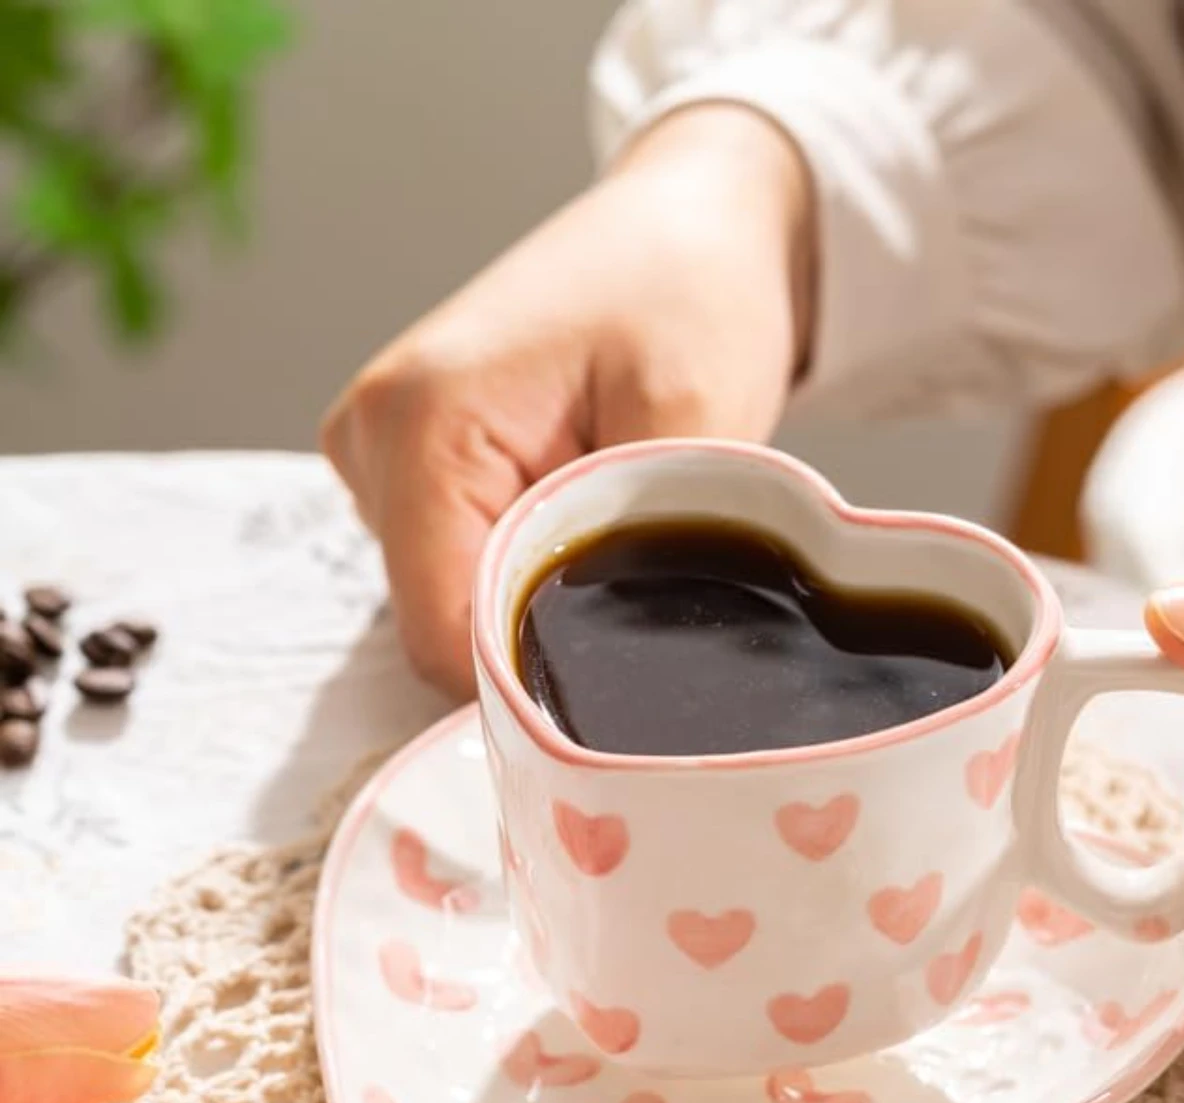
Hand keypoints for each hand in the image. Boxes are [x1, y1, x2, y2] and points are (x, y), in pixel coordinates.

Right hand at [321, 105, 814, 697]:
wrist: (685, 226)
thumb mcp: (692, 418)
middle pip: (438, 624)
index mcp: (425, 422)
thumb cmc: (692, 292)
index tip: (613, 678)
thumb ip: (631, 543)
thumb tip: (605, 661)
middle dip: (539, 633)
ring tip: (609, 518)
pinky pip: (452, 561)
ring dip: (531, 593)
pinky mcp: (407, 457)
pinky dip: (517, 561)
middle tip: (636, 577)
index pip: (442, 635)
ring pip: (445, 599)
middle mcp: (375, 434)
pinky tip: (575, 510)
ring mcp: (380, 445)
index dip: (528, 680)